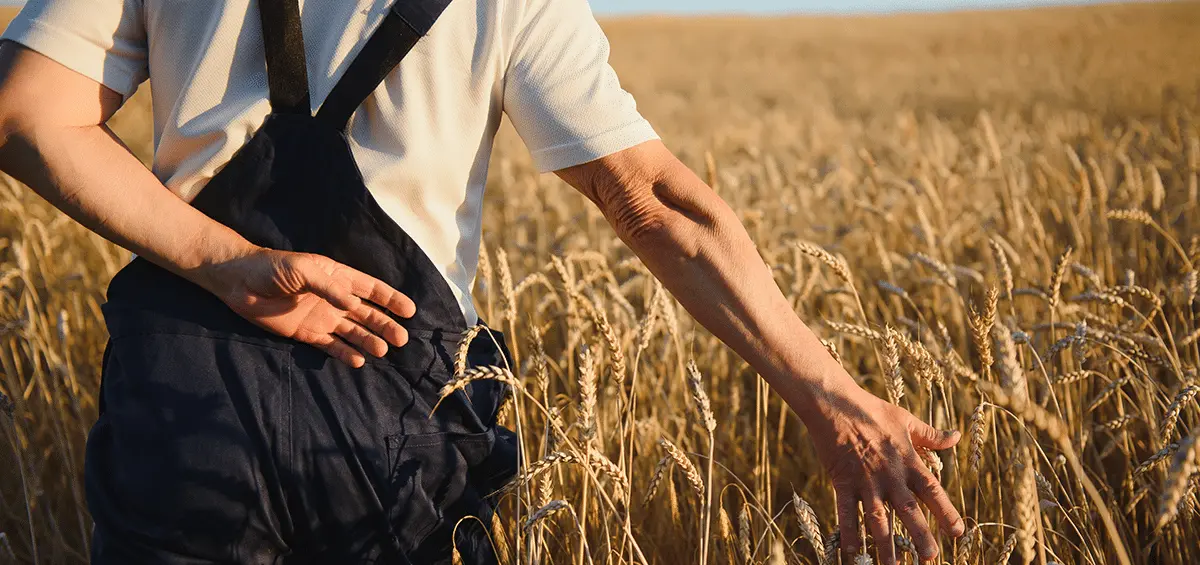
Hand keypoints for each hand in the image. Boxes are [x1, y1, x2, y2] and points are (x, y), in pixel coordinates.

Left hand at [200, 247, 415, 366]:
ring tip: (382, 351)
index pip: (370, 289)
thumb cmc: (272, 268)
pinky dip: (344, 353)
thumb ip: (329, 288)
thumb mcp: (303, 270)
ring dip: (368, 340)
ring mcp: (321, 317)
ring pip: (352, 331)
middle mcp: (334, 298)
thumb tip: (354, 306)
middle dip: (385, 325)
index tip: (409, 311)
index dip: (390, 299)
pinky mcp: (306, 333)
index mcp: (337, 278)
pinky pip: (330, 345)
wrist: (239, 283)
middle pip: (366, 314)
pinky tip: (358, 361)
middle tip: (401, 338)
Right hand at [809, 385, 964, 563]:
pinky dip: (849, 535)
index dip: (946, 512)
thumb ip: (931, 435)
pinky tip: (853, 555)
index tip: (958, 533)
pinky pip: (846, 514)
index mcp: (908, 461)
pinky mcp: (842, 482)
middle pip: (909, 512)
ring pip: (878, 520)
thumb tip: (956, 436)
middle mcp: (890, 476)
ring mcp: (865, 482)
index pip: (932, 491)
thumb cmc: (872, 409)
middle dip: (920, 537)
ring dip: (885, 546)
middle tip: (931, 559)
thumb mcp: (906, 419)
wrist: (835, 404)